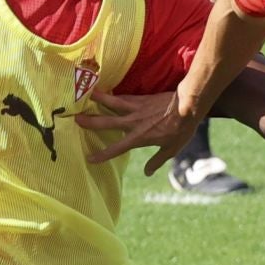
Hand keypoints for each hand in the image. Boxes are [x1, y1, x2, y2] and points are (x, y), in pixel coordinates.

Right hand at [78, 90, 200, 174]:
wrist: (188, 106)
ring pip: (113, 103)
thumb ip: (157, 161)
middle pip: (107, 122)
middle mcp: (133, 122)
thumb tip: (147, 172)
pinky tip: (106, 91)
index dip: (102, 155)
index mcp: (139, 138)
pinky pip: (123, 97)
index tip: (90, 159)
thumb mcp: (171, 149)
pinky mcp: (141, 98)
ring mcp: (136, 108)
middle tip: (75, 119)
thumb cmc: (181, 130)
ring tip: (85, 94)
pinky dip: (113, 95)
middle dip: (91, 122)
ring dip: (98, 99)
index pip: (117, 149)